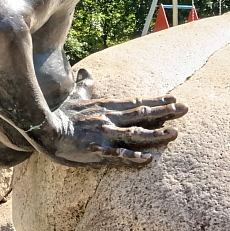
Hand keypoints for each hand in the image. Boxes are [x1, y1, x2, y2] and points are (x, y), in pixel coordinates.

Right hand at [48, 95, 187, 167]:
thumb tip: (87, 71)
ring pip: (135, 134)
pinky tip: (147, 159)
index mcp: (106, 107)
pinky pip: (117, 154)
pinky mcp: (95, 149)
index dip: (156, 100)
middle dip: (165, 112)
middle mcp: (108, 118)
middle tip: (185, 109)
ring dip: (156, 135)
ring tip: (175, 133)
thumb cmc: (59, 113)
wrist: (43, 128)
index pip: (136, 102)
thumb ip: (84, 85)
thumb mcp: (74, 96)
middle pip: (142, 114)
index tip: (174, 98)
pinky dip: (132, 156)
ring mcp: (103, 134)